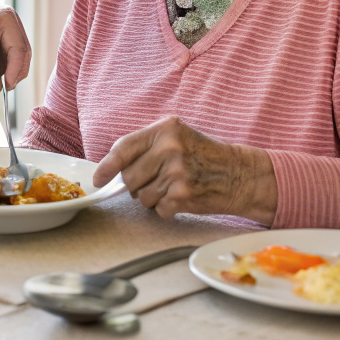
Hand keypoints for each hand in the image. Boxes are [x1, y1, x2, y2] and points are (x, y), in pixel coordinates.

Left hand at [0, 1, 31, 93]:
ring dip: (3, 71)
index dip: (15, 70)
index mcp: (7, 18)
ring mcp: (5, 35)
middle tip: (3, 89)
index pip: (19, 49)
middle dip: (14, 73)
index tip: (7, 87)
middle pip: (23, 55)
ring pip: (15, 62)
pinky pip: (4, 63)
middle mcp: (10, 25)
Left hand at [92, 117, 277, 223]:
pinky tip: (184, 197)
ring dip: (154, 198)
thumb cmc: (206, 156)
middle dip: (137, 185)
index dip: (107, 165)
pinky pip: (158, 210)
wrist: (240, 174)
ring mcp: (176, 173)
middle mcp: (169, 148)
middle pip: (129, 177)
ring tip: (174, 187)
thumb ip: (147, 147)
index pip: (124, 147)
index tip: (98, 178)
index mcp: (165, 129)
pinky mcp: (182, 196)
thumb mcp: (178, 137)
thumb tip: (111, 168)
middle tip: (157, 180)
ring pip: (142, 196)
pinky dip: (168, 209)